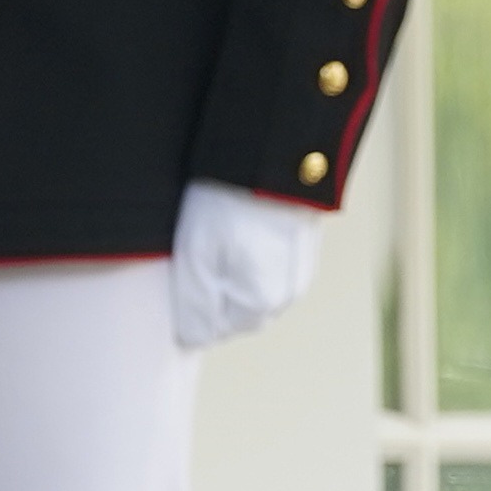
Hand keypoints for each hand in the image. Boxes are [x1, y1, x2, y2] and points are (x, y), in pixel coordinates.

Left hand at [170, 179, 325, 348]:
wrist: (273, 152)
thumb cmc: (229, 202)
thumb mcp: (197, 257)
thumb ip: (195, 308)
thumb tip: (194, 339)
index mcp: (261, 304)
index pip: (217, 328)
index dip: (194, 302)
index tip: (184, 269)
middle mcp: (288, 294)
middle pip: (240, 309)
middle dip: (217, 289)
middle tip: (198, 248)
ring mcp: (302, 269)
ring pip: (256, 285)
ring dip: (236, 269)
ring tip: (220, 230)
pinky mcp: (306, 244)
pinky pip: (273, 262)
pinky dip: (254, 250)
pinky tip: (242, 222)